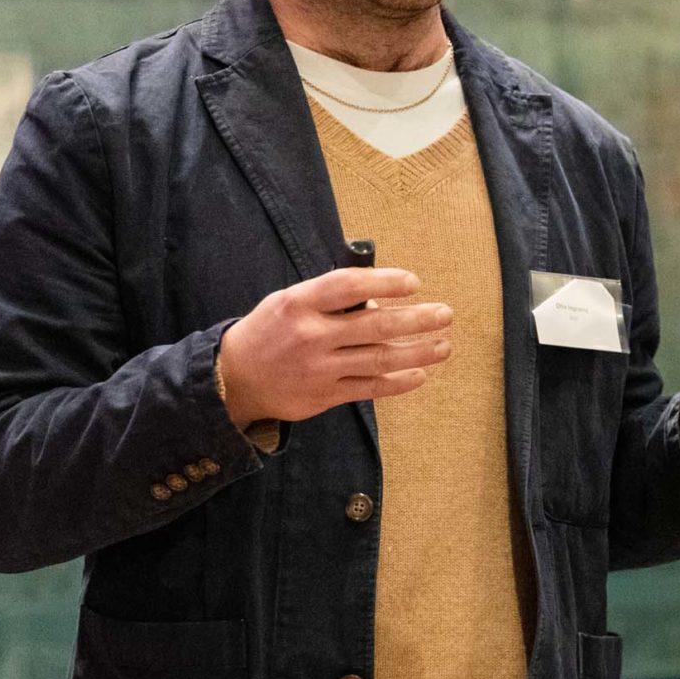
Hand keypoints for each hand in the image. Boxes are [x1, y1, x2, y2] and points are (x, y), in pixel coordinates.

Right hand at [217, 267, 450, 429]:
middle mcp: (311, 335)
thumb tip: (380, 296)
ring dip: (417, 353)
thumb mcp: (289, 300)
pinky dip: (397, 383)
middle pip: (374, 326)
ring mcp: (319, 369)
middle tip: (445, 314)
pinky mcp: (323, 396)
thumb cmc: (271, 330)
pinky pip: (369, 389)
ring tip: (444, 345)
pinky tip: (420, 375)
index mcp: (300, 303)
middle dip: (416, 319)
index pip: (349, 286)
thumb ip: (330, 297)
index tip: (413, 282)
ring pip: (378, 360)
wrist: (234, 378)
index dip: (385, 282)